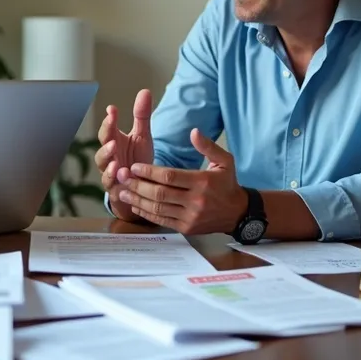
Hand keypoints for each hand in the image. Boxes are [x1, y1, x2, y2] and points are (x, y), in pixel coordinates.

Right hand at [95, 89, 153, 221]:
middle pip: (102, 144)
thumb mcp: (142, 136)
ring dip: (108, 158)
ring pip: (103, 164)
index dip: (109, 120)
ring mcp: (110, 171)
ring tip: (115, 155)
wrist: (140, 187)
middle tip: (112, 131)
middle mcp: (110, 156)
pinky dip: (113, 178)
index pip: (109, 128)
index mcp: (115, 141)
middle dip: (106, 138)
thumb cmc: (137, 160)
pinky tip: (120, 173)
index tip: (113, 110)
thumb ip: (141, 116)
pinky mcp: (115, 187)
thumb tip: (145, 91)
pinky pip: (110, 183)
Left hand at [116, 128, 247, 234]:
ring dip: (138, 200)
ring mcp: (190, 217)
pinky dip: (146, 213)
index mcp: (202, 182)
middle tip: (123, 178)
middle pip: (160, 193)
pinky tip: (135, 205)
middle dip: (138, 185)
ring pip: (158, 208)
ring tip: (123, 191)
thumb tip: (193, 131)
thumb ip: (208, 146)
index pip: (169, 176)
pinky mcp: (187, 228)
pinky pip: (162, 220)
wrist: (238, 213)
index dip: (149, 172)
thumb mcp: (225, 161)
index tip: (134, 166)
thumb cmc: (227, 184)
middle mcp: (195, 201)